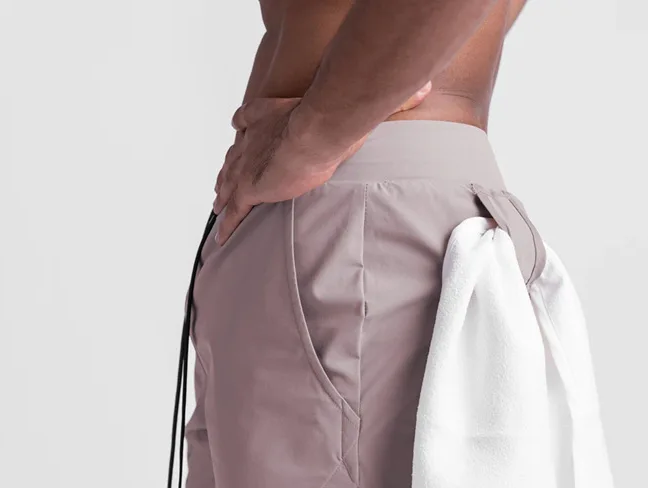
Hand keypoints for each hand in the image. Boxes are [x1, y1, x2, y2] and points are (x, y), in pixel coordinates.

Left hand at [212, 81, 431, 244]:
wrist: (320, 131)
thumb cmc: (335, 120)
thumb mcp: (358, 106)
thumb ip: (390, 99)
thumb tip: (428, 89)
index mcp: (270, 115)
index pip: (249, 118)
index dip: (244, 126)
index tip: (239, 130)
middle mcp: (253, 139)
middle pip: (234, 155)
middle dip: (229, 169)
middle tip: (223, 182)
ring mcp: (249, 165)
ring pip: (229, 182)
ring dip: (224, 195)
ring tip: (218, 206)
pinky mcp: (250, 188)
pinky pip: (233, 211)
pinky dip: (227, 224)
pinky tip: (221, 237)